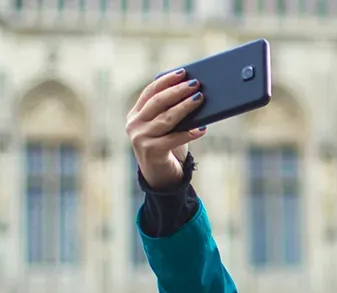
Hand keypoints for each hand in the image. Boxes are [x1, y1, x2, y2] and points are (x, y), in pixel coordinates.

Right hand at [127, 69, 207, 189]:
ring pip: (166, 118)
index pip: (150, 92)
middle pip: (158, 102)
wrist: (160, 175)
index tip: (183, 72)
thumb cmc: (167, 145)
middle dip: (178, 91)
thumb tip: (195, 92)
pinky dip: (189, 133)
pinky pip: (174, 139)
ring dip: (185, 107)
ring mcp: (140, 138)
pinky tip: (202, 129)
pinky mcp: (151, 152)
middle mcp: (134, 124)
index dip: (167, 80)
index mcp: (136, 114)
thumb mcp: (166, 126)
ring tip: (200, 99)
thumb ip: (172, 110)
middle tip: (196, 84)